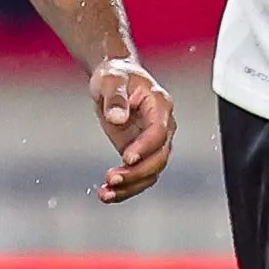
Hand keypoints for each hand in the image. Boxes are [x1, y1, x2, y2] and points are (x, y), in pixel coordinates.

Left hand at [91, 57, 173, 202]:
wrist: (114, 79)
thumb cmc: (116, 75)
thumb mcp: (111, 79)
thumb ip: (115, 96)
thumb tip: (118, 118)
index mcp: (160, 105)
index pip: (160, 131)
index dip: (145, 146)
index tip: (126, 157)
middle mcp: (162, 126)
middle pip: (159, 157)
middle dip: (137, 172)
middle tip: (112, 178)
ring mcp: (152, 142)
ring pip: (151, 172)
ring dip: (131, 186)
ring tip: (106, 193)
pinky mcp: (140, 153)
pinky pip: (138, 175)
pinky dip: (125, 188)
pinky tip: (106, 194)